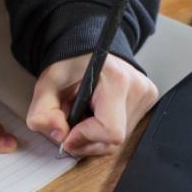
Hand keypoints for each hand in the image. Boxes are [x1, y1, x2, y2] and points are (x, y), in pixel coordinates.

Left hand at [26, 54, 158, 156]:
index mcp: (116, 80)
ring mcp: (146, 96)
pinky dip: (104, 132)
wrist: (89, 50)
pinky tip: (96, 115)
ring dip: (94, 137)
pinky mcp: (147, 101)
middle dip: (86, 141)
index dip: (85, 138)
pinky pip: (125, 132)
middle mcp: (137, 88)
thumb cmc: (70, 64)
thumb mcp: (46, 86)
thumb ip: (44, 114)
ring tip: (83, 116)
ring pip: (118, 141)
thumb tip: (59, 136)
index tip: (68, 134)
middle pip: (114, 141)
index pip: (110, 131)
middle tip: (71, 126)